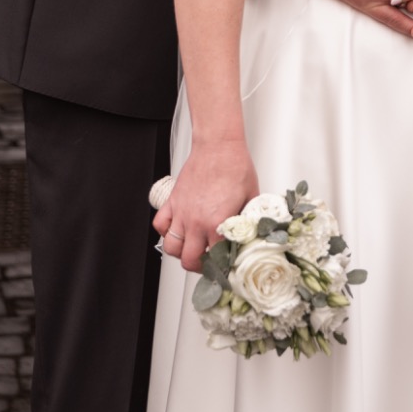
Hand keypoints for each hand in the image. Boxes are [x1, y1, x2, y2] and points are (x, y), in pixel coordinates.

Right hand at [153, 138, 258, 272]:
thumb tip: (252, 233)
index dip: (222, 266)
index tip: (226, 266)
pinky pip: (160, 224)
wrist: (218, 145)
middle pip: (188, 259)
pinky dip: (165, 232)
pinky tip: (176, 230)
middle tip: (207, 263)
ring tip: (192, 249)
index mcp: (216, 222)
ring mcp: (181, 212)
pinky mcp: (173, 201)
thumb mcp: (251, 197)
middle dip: (198, 266)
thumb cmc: (234, 165)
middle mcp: (195, 221)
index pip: (215, 258)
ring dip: (181, 252)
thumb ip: (249, 219)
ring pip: (171, 247)